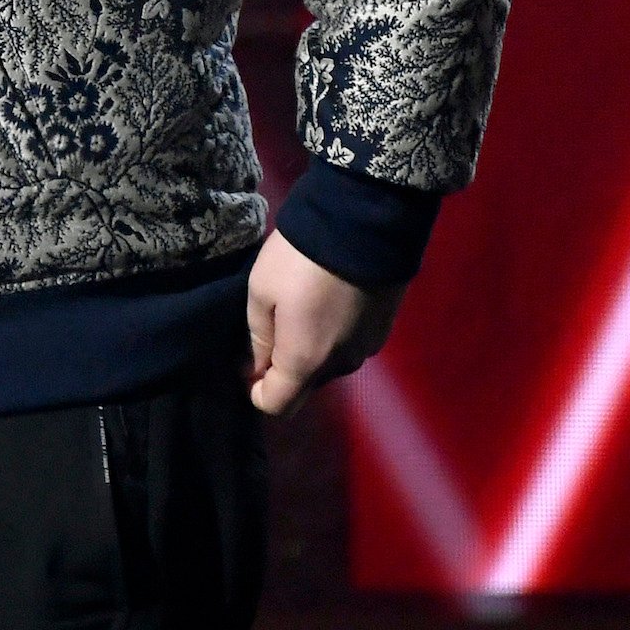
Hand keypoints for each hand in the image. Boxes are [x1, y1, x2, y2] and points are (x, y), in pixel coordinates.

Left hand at [246, 229, 404, 415]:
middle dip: (284, 370)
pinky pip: (349, 346)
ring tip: (301, 312)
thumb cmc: (300, 258)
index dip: (256, 391)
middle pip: (304, 387)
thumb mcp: (261, 290)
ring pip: (329, 366)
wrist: (362, 223)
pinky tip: (328, 303)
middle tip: (270, 331)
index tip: (246, 364)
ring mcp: (367, 348)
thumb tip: (256, 368)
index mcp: (306, 361)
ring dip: (311, 352)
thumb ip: (258, 337)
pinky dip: (334, 336)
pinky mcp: (383, 329)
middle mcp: (340, 365)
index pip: (277, 406)